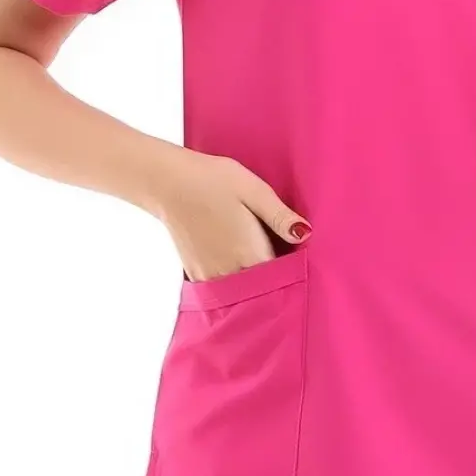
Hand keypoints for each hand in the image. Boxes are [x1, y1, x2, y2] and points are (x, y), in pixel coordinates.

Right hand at [150, 149, 311, 280]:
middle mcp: (230, 272)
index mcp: (249, 254)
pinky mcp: (196, 273)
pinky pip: (222, 290)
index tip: (301, 267)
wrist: (169, 183)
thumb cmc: (214, 180)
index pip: (281, 281)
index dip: (294, 277)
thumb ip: (280, 216)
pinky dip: (234, 284)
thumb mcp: (255, 190)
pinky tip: (239, 265)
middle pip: (261, 292)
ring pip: (241, 294)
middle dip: (275, 286)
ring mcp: (211, 276)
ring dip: (254, 287)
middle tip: (283, 267)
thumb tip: (306, 234)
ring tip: (261, 266)